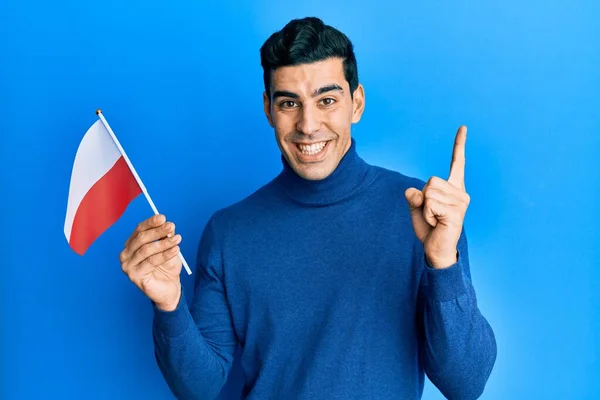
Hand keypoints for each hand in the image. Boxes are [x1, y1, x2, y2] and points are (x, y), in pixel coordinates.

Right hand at [120, 214, 182, 310]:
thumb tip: (168, 226)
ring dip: (164, 243)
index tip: (163, 218)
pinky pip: (151, 261)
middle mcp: (126, 254)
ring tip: (178, 239)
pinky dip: (165, 254)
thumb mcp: (168, 248)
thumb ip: (165, 237)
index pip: (139, 230)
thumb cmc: (167, 267)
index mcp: (131, 245)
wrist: (169, 289)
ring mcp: (128, 266)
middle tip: (172, 226)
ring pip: (146, 249)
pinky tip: (176, 250)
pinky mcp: (134, 276)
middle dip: (158, 231)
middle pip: (141, 238)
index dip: (151, 223)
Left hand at [405, 126, 469, 268]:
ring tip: (435, 219)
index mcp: (453, 188)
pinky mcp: (457, 213)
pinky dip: (427, 214)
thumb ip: (414, 196)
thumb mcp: (417, 207)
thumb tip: (414, 191)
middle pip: (431, 180)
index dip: (459, 145)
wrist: (436, 249)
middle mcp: (461, 193)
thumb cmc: (429, 228)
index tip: (463, 127)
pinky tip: (437, 223)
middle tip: (432, 213)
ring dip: (425, 208)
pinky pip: (430, 204)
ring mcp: (461, 202)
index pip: (457, 163)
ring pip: (429, 192)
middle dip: (423, 197)